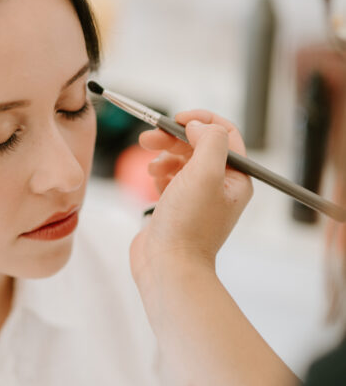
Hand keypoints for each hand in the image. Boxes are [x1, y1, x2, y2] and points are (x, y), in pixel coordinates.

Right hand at [129, 110, 252, 291]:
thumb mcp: (206, 174)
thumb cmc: (188, 226)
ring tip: (151, 167)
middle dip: (173, 137)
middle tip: (148, 137)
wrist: (168, 266)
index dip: (201, 120)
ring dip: (164, 155)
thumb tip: (197, 125)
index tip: (176, 119)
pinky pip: (170, 177)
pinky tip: (153, 179)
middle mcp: (220, 186)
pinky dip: (160, 172)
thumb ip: (209, 140)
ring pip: (181, 160)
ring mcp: (198, 198)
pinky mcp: (177, 207)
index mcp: (236, 178)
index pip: (224, 134)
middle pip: (198, 145)